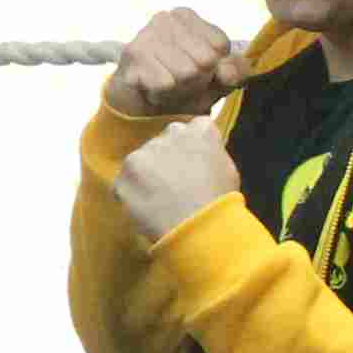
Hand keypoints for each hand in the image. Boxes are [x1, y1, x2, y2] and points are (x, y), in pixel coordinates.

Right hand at [105, 8, 248, 121]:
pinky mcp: (133, 57)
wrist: (139, 103)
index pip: (220, 45)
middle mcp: (165, 19)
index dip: (216, 67)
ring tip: (168, 84)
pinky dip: (164, 93)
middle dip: (198, 79)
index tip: (202, 70)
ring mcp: (146, 35)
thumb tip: (228, 72)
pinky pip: (166, 83)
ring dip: (180, 88)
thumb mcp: (217, 79)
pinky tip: (154, 88)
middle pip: (205, 60)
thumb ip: (234, 72)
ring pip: (186, 72)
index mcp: (187, 17)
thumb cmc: (182, 85)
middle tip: (183, 80)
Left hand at [110, 114, 242, 247]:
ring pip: (142, 160)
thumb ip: (212, 155)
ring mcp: (143, 152)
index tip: (195, 162)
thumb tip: (202, 156)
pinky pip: (125, 182)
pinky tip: (146, 209)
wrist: (196, 225)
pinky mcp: (124, 174)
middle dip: (168, 156)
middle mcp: (170, 133)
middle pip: (166, 140)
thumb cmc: (220, 202)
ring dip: (147, 174)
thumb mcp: (228, 171)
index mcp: (201, 131)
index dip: (194, 146)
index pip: (195, 127)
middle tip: (175, 182)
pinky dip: (132, 194)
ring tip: (160, 199)